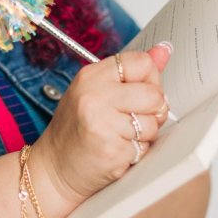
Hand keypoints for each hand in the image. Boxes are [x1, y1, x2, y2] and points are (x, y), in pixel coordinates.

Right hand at [32, 44, 171, 209]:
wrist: (54, 168)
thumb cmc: (76, 129)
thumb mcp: (96, 92)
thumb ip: (131, 73)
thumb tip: (164, 50)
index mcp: (91, 76)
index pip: (142, 62)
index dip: (149, 80)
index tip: (138, 92)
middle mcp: (95, 96)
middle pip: (154, 94)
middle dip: (151, 110)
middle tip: (130, 119)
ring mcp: (102, 123)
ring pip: (153, 123)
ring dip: (143, 135)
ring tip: (119, 136)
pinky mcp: (112, 149)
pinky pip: (145, 147)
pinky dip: (136, 152)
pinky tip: (116, 151)